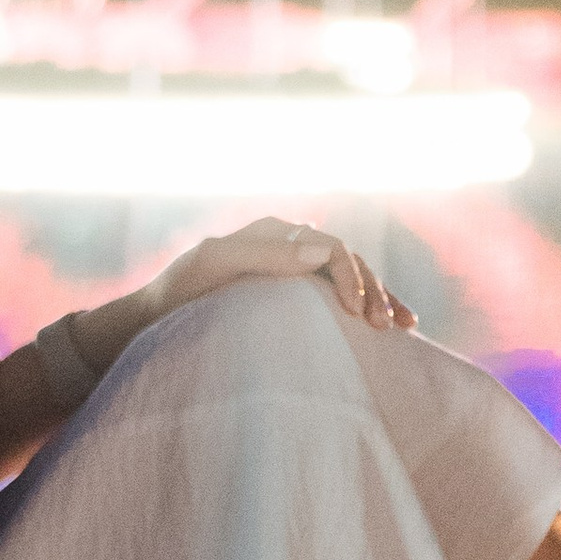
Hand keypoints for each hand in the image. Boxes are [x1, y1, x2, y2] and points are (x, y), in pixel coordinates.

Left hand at [146, 215, 413, 337]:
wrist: (159, 318)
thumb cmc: (181, 289)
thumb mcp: (213, 264)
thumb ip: (262, 253)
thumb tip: (324, 248)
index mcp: (275, 232)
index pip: (329, 246)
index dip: (350, 275)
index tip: (358, 312)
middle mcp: (290, 246)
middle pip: (348, 261)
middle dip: (373, 290)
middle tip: (385, 326)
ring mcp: (296, 271)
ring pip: (353, 278)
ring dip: (380, 298)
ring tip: (401, 327)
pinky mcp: (298, 296)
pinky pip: (342, 295)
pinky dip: (370, 306)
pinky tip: (396, 327)